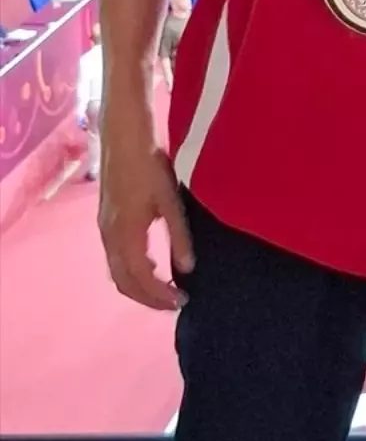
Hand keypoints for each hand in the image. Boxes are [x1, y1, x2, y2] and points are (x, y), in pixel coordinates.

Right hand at [98, 128, 193, 311]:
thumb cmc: (149, 166)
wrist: (124, 138)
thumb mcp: (170, 201)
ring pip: (117, 271)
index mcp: (125, 236)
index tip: (182, 301)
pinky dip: (131, 269)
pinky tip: (151, 263)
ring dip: (138, 285)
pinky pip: (115, 257)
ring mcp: (105, 229)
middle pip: (124, 282)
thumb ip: (179, 236)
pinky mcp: (106, 219)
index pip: (141, 279)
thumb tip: (187, 269)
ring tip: (164, 288)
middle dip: (147, 298)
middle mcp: (110, 238)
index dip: (160, 295)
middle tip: (174, 302)